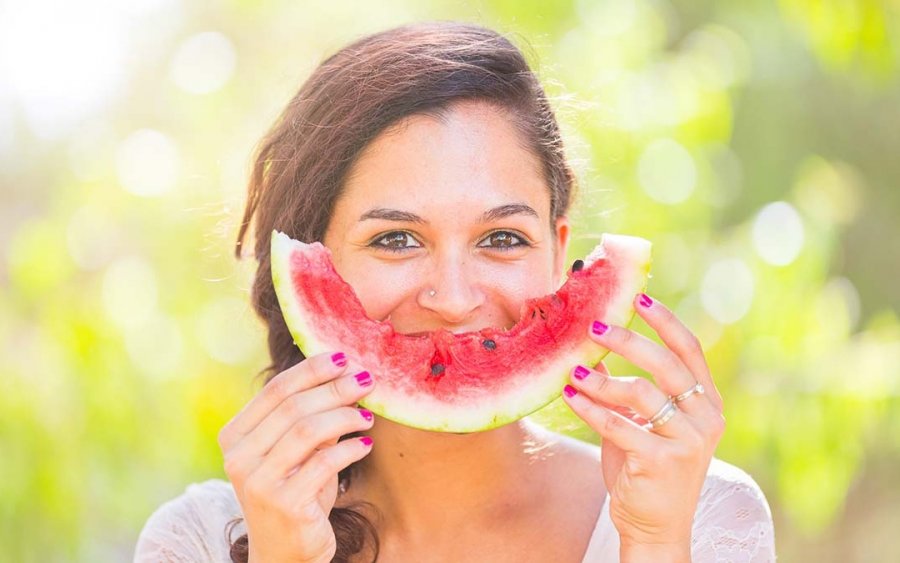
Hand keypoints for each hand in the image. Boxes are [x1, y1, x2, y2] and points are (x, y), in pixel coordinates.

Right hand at [218, 352, 376, 562]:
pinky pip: (325, 462)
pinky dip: (351, 448)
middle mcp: (239, 458)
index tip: (344, 358)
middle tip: (367, 381)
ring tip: (368, 417)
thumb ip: (311, 419)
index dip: (312, 369)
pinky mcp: (284, 503)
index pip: (276, 390)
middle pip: (294, 406)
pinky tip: (365, 445)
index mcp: (234, 437)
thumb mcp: (298, 453)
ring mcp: (258, 482)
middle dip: (336, 389)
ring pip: (309, 430)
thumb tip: (346, 376)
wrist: (285, 554)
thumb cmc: (295, 494)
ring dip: (346, 417)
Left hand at [562, 293, 724, 552]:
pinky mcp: (663, 462)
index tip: (638, 296)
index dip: (665, 321)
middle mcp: (705, 419)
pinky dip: (590, 408)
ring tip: (572, 372)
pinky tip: (569, 396)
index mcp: (705, 403)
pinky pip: (619, 425)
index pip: (690, 350)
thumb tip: (597, 349)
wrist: (654, 526)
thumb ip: (629, 388)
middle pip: (667, 364)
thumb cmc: (643, 467)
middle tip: (594, 328)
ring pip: (640, 393)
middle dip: (629, 341)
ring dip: (600, 380)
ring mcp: (688, 442)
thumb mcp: (641, 422)